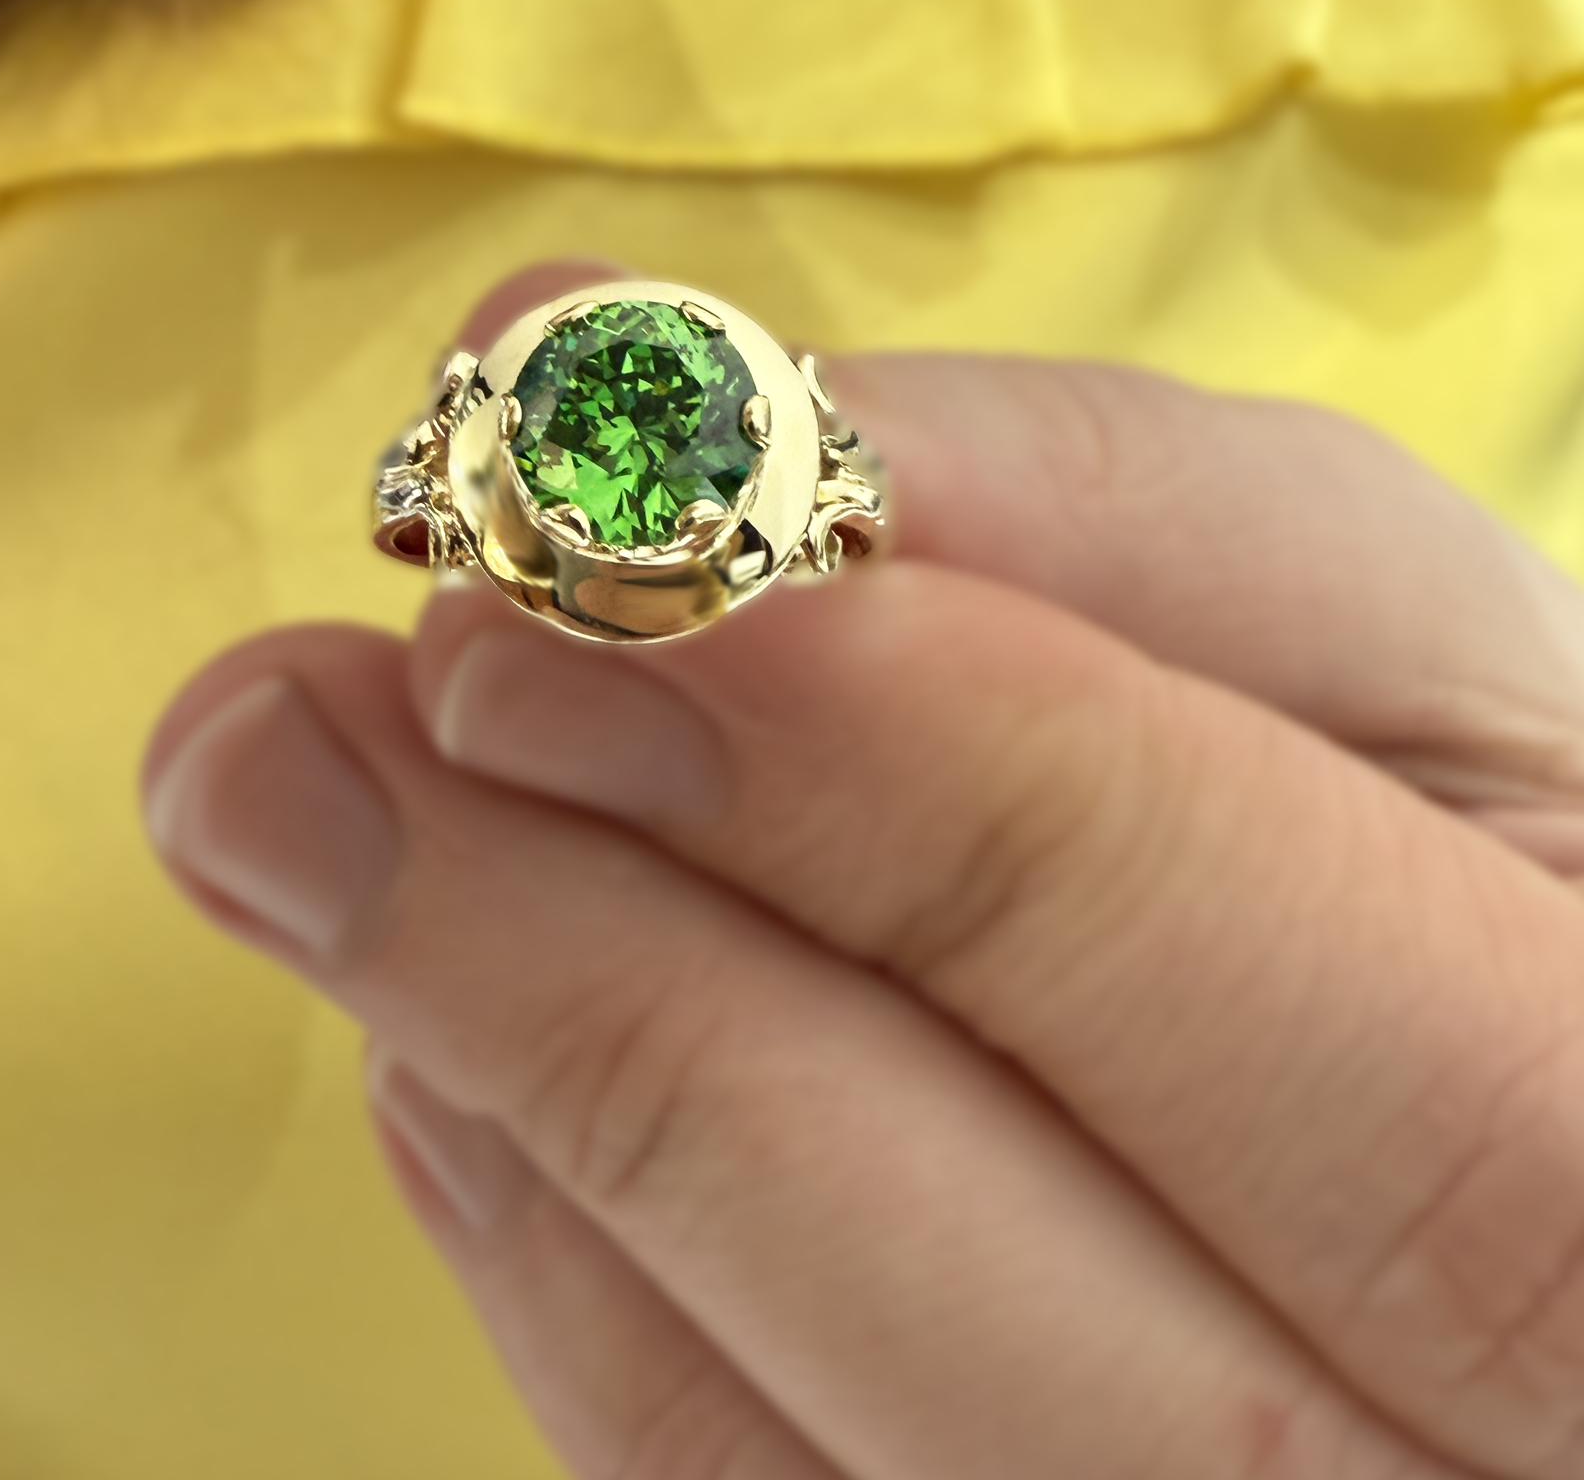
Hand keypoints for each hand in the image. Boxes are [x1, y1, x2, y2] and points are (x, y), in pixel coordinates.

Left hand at [142, 265, 1583, 1479]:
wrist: (1456, 1059)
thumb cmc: (1444, 805)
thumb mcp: (1362, 622)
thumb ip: (1056, 499)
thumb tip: (631, 385)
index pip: (1413, 1122)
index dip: (973, 824)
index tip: (601, 581)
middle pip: (1072, 1382)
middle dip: (629, 996)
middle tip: (303, 718)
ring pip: (805, 1476)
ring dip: (508, 1094)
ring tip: (299, 800)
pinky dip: (534, 1231)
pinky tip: (441, 1002)